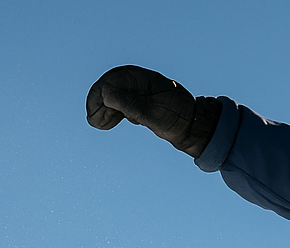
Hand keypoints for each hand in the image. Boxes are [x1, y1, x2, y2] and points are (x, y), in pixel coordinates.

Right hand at [86, 65, 216, 156]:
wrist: (194, 126)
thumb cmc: (178, 118)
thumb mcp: (155, 114)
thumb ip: (132, 104)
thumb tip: (107, 94)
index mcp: (142, 78)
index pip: (111, 80)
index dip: (99, 96)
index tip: (96, 114)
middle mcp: (137, 82)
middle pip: (108, 87)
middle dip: (98, 103)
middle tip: (96, 123)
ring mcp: (137, 92)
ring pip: (110, 96)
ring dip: (103, 109)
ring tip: (101, 125)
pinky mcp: (137, 102)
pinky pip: (117, 104)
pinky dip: (111, 113)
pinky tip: (111, 123)